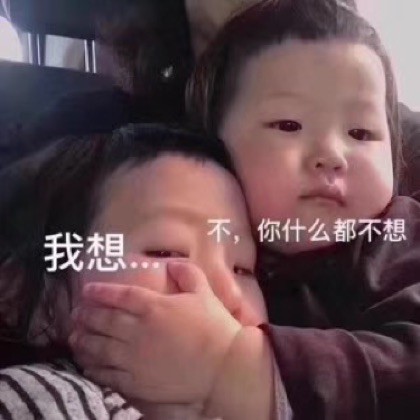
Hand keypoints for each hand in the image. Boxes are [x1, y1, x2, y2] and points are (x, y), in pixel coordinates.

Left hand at [70, 261, 241, 402]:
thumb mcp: (204, 292)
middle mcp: (138, 330)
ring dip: (83, 341)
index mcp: (153, 306)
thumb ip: (187, 273)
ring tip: (74, 337)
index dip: (100, 292)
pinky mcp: (136, 381)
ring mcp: (134, 357)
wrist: (222, 367)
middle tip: (76, 313)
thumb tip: (173, 263)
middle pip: (104, 320)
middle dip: (86, 315)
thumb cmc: (214, 327)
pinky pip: (107, 374)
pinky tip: (87, 364)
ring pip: (99, 347)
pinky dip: (93, 368)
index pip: (120, 295)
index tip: (87, 290)